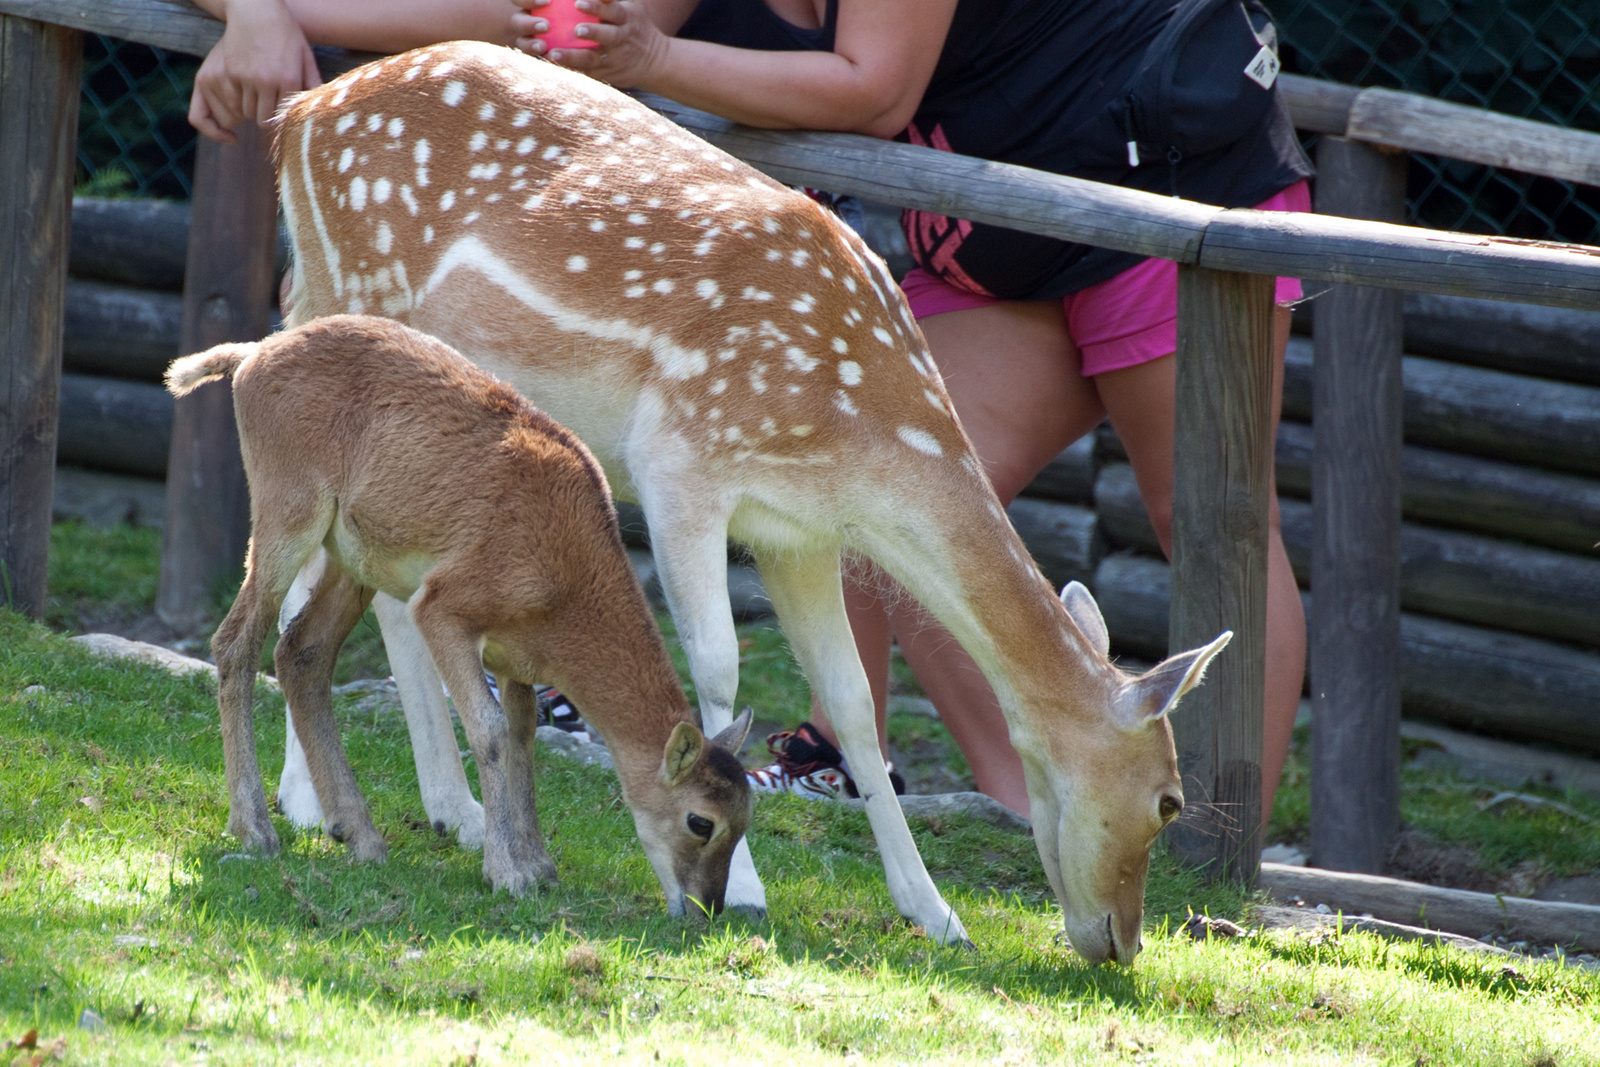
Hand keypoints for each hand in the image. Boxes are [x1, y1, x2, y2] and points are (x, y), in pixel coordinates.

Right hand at [188, 0, 321, 143]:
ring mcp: (246, 77)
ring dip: (250, 109)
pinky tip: (245, 92)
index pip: (283, 116)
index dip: (281, 121)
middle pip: (263, 119)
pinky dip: (237, 99)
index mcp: (289, 79)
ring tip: (257, 100)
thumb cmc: (285, 33)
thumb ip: (312, 83)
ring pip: (246, 111)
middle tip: (267, 111)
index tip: (281, 119)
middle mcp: (267, 81)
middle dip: (265, 118)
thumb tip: (318, 108)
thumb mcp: (305, 56)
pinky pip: (233, 98)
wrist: (255, 10)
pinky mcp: (230, 72)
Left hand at [514, 0, 669, 88]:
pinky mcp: (607, 74)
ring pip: (593, 58)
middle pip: (608, 35)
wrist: (655, 61)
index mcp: (627, 17)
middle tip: (576, 30)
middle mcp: (623, 38)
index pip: (613, 10)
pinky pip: (588, 72)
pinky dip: (571, 69)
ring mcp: (615, 59)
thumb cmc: (634, 25)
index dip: (597, 6)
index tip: (578, 2)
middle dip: (593, 32)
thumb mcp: (632, 5)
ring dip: (573, 57)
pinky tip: (552, 64)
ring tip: (554, 54)